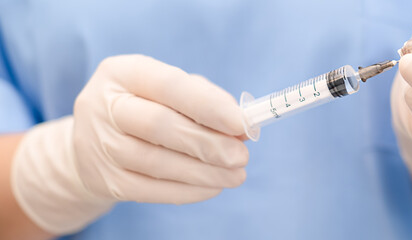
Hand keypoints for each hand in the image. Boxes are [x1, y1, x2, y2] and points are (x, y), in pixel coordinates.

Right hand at [11, 55, 248, 233]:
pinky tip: (213, 187)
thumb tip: (241, 128)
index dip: (208, 104)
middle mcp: (104, 106)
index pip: (169, 85)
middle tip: (241, 156)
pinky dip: (188, 191)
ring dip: (204, 172)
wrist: (94, 144)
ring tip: (236, 175)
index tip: (241, 122)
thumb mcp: (168, 92)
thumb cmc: (145, 108)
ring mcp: (100, 146)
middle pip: (159, 125)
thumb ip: (205, 100)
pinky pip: (151, 190)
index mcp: (123, 73)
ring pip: (156, 163)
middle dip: (208, 143)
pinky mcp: (105, 181)